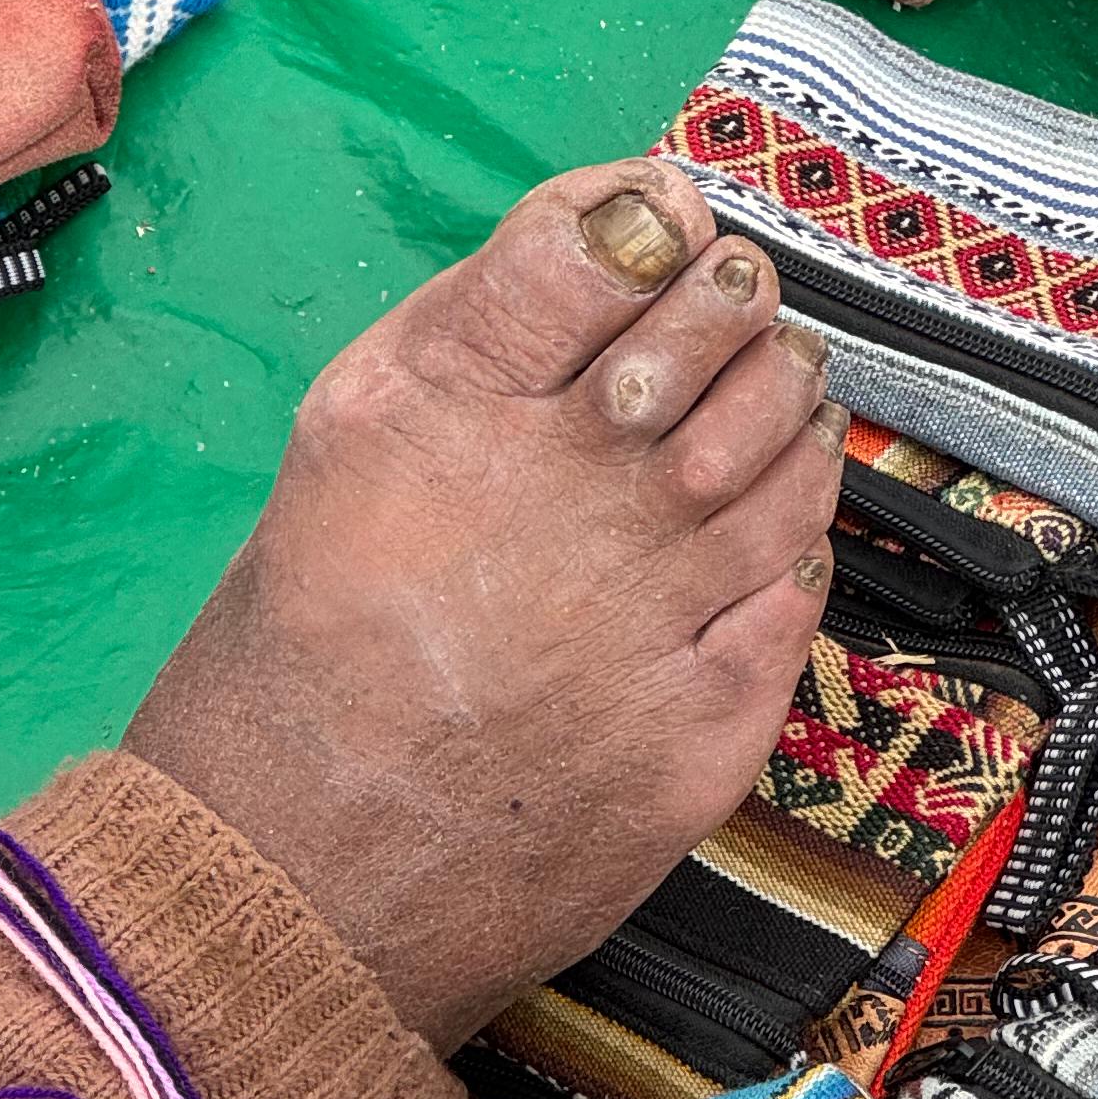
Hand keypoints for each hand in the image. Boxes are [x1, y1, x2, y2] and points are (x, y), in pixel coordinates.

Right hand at [127, 162, 843, 1051]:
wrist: (297, 882)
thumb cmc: (304, 654)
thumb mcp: (344, 440)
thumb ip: (477, 324)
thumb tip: (612, 221)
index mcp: (444, 409)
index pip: (602, 242)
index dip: (654, 217)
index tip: (664, 226)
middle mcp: (558, 492)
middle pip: (720, 326)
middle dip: (738, 299)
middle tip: (730, 306)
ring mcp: (647, 611)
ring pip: (788, 448)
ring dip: (789, 404)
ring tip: (758, 403)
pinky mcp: (706, 722)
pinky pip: (800, 583)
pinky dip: (794, 536)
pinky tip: (754, 530)